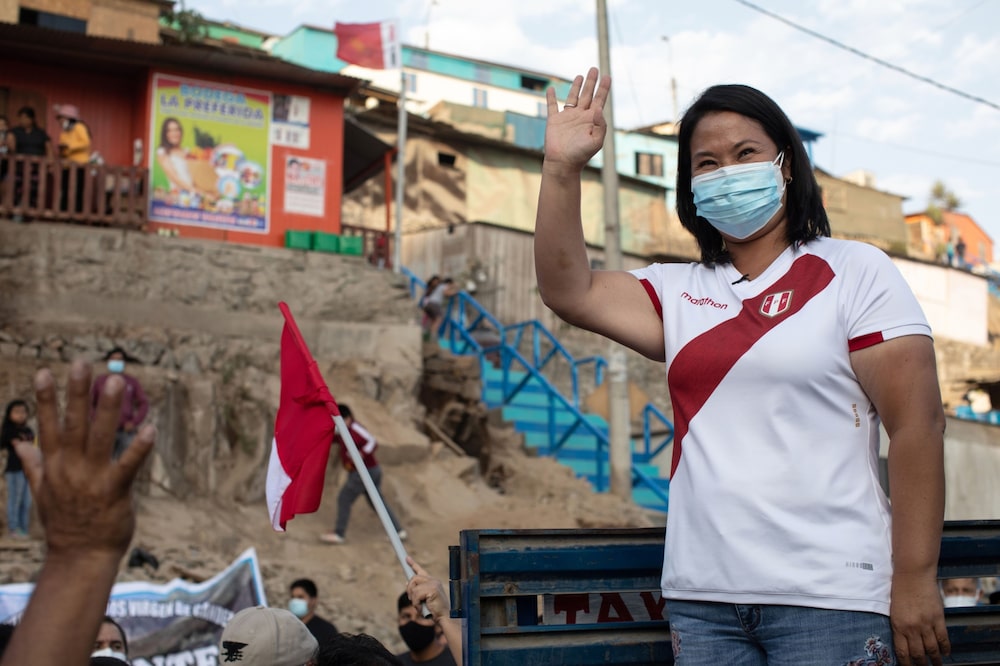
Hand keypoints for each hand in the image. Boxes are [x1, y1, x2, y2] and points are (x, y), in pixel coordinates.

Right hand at [14, 362, 154, 559]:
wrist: (80, 557)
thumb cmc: (66, 522)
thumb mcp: (43, 492)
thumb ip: (34, 464)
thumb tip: (18, 443)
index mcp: (54, 466)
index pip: (47, 426)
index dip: (45, 399)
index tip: (44, 372)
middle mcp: (70, 468)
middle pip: (73, 424)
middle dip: (76, 393)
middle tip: (82, 364)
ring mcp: (92, 479)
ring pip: (100, 437)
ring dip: (107, 409)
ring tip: (115, 382)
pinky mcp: (114, 492)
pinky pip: (128, 466)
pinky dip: (138, 447)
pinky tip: (150, 429)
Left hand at [406, 556, 448, 620]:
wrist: (445, 617)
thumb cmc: (435, 611)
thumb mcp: (424, 599)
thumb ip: (417, 591)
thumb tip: (406, 583)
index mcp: (433, 582)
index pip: (421, 571)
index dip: (413, 564)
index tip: (407, 558)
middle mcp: (434, 580)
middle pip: (414, 578)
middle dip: (409, 590)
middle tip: (411, 599)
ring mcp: (434, 584)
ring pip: (414, 588)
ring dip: (413, 600)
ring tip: (419, 606)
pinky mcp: (433, 589)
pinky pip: (416, 594)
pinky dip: (416, 603)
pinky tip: (421, 608)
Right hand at [542, 67, 610, 174]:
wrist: (563, 163)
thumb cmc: (581, 155)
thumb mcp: (596, 141)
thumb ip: (600, 125)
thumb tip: (598, 108)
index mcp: (591, 119)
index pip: (599, 100)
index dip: (603, 88)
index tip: (607, 76)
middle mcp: (580, 116)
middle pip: (587, 94)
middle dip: (591, 82)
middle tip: (595, 69)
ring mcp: (567, 118)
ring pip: (572, 97)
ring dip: (576, 86)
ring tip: (580, 76)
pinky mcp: (554, 121)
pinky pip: (552, 106)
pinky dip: (551, 97)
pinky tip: (551, 89)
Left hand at [890, 571, 949, 665]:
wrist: (912, 573)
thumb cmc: (899, 588)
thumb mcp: (894, 609)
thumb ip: (899, 624)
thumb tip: (904, 640)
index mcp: (898, 625)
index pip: (902, 651)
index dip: (906, 663)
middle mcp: (912, 627)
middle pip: (918, 653)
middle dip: (921, 664)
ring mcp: (926, 624)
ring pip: (932, 649)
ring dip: (935, 659)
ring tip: (936, 665)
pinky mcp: (938, 618)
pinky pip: (943, 638)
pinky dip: (945, 648)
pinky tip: (945, 653)